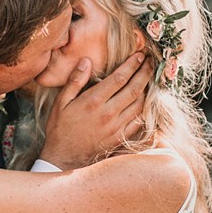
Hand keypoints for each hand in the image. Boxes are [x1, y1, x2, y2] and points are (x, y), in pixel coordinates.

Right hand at [39, 52, 150, 169]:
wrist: (63, 157)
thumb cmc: (60, 128)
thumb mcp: (60, 102)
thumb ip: (74, 81)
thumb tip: (86, 61)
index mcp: (93, 101)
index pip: (120, 78)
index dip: (132, 64)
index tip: (140, 55)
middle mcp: (108, 113)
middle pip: (134, 89)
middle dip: (145, 72)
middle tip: (151, 61)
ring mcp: (116, 127)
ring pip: (139, 104)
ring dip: (147, 88)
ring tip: (149, 77)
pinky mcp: (120, 137)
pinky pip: (138, 120)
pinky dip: (145, 108)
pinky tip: (145, 100)